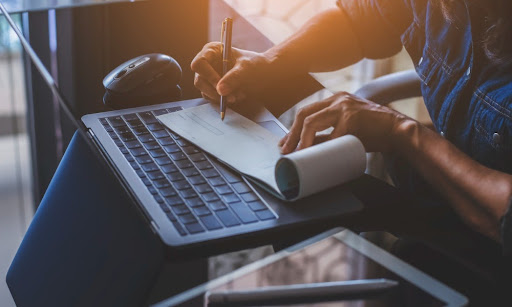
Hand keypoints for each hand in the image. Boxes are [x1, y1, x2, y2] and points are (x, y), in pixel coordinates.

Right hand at [190, 42, 274, 104]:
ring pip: (206, 92)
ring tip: (239, 95)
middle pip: (200, 81)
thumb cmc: (255, 64)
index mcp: (212, 51)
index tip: (220, 86)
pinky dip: (225, 100)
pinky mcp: (212, 88)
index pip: (200, 63)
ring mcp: (208, 77)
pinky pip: (213, 98)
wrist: (263, 73)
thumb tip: (220, 90)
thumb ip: (234, 77)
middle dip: (215, 91)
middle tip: (231, 98)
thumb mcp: (247, 68)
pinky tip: (238, 96)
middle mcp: (207, 63)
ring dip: (222, 97)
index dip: (208, 76)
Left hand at [279, 91, 410, 153]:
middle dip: (292, 135)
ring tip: (297, 154)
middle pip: (304, 114)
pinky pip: (329, 136)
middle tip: (286, 151)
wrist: (398, 131)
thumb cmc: (374, 132)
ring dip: (301, 140)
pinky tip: (317, 156)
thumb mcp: (347, 130)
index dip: (293, 129)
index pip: (306, 112)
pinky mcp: (351, 118)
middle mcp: (338, 100)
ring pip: (311, 122)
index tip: (286, 144)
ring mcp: (344, 107)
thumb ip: (329, 134)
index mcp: (336, 101)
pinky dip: (321, 147)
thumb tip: (308, 148)